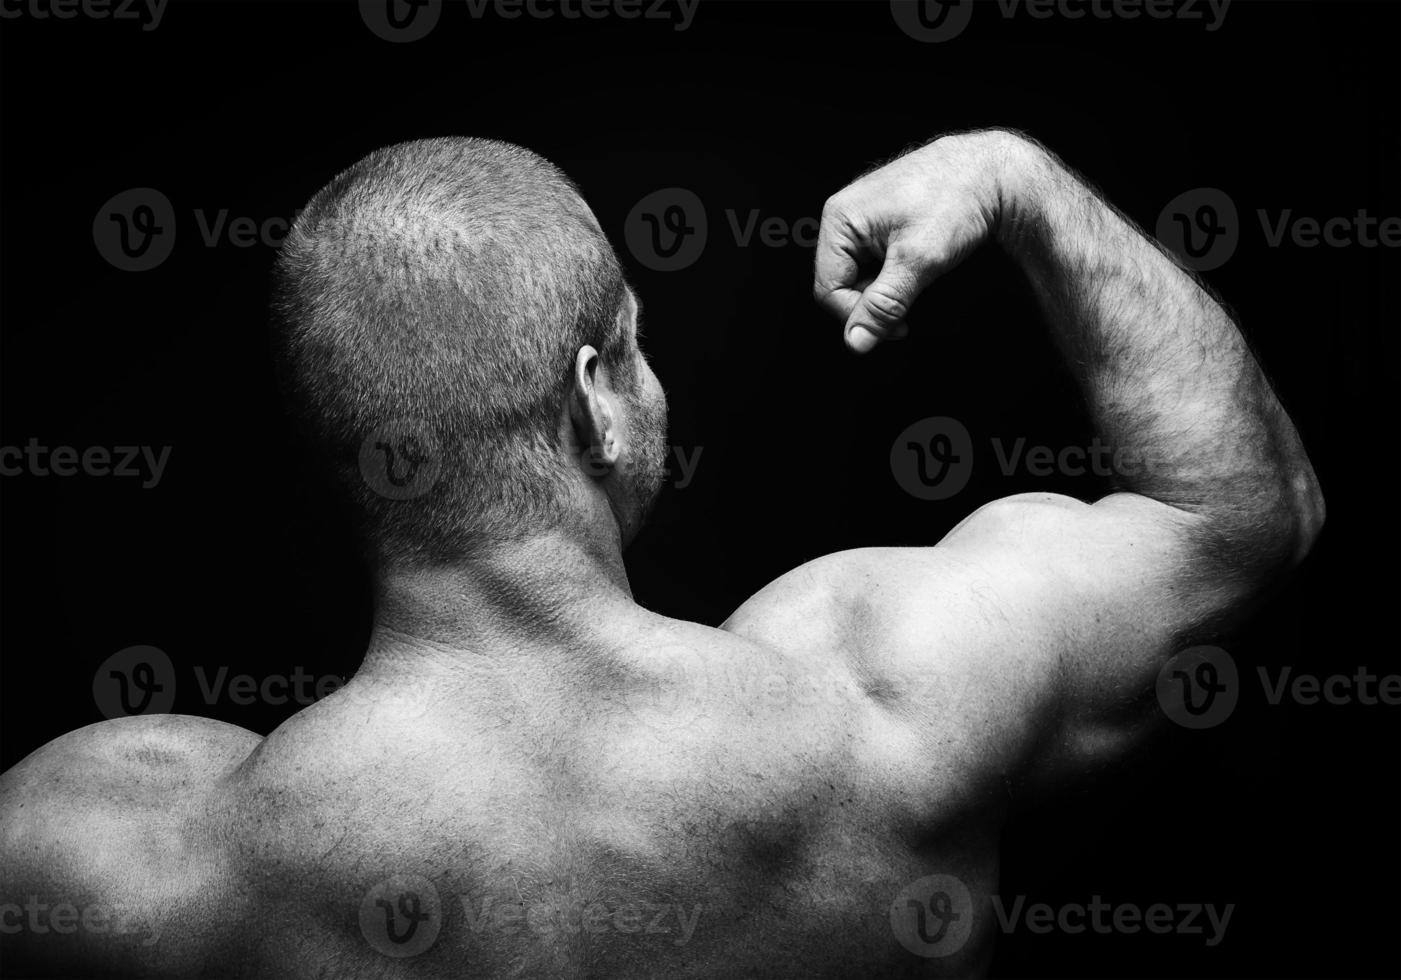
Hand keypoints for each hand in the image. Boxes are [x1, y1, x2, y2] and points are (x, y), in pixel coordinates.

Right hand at [813, 129, 1027, 352]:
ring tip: (921, 270)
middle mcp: (845, 215)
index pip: (829, 289)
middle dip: (876, 299)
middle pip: (843, 283)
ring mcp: (863, 216)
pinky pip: (876, 260)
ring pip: (862, 274)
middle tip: (912, 302)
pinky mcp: (881, 220)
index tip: (898, 326)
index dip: (859, 316)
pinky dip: (897, 271)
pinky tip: (920, 261)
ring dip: (889, 286)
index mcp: (840, 219)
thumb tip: (856, 341)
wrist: (992, 172)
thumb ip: (883, 304)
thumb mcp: (917, 261)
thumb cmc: (957, 200)